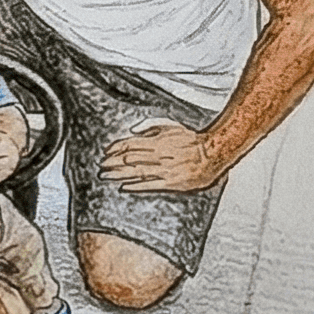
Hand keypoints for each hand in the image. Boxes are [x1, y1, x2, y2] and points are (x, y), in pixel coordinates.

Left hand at [99, 120, 222, 191]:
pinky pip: (149, 186)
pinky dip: (135, 186)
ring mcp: (165, 170)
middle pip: (130, 159)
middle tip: (101, 166)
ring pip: (136, 173)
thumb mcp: (170, 126)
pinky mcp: (171, 183)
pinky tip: (123, 187)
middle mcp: (160, 156)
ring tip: (106, 176)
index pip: (130, 144)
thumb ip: (150, 127)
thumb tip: (132, 130)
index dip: (116, 148)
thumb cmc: (191, 139)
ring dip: (118, 175)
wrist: (213, 154)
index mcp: (158, 141)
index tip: (106, 152)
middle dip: (113, 163)